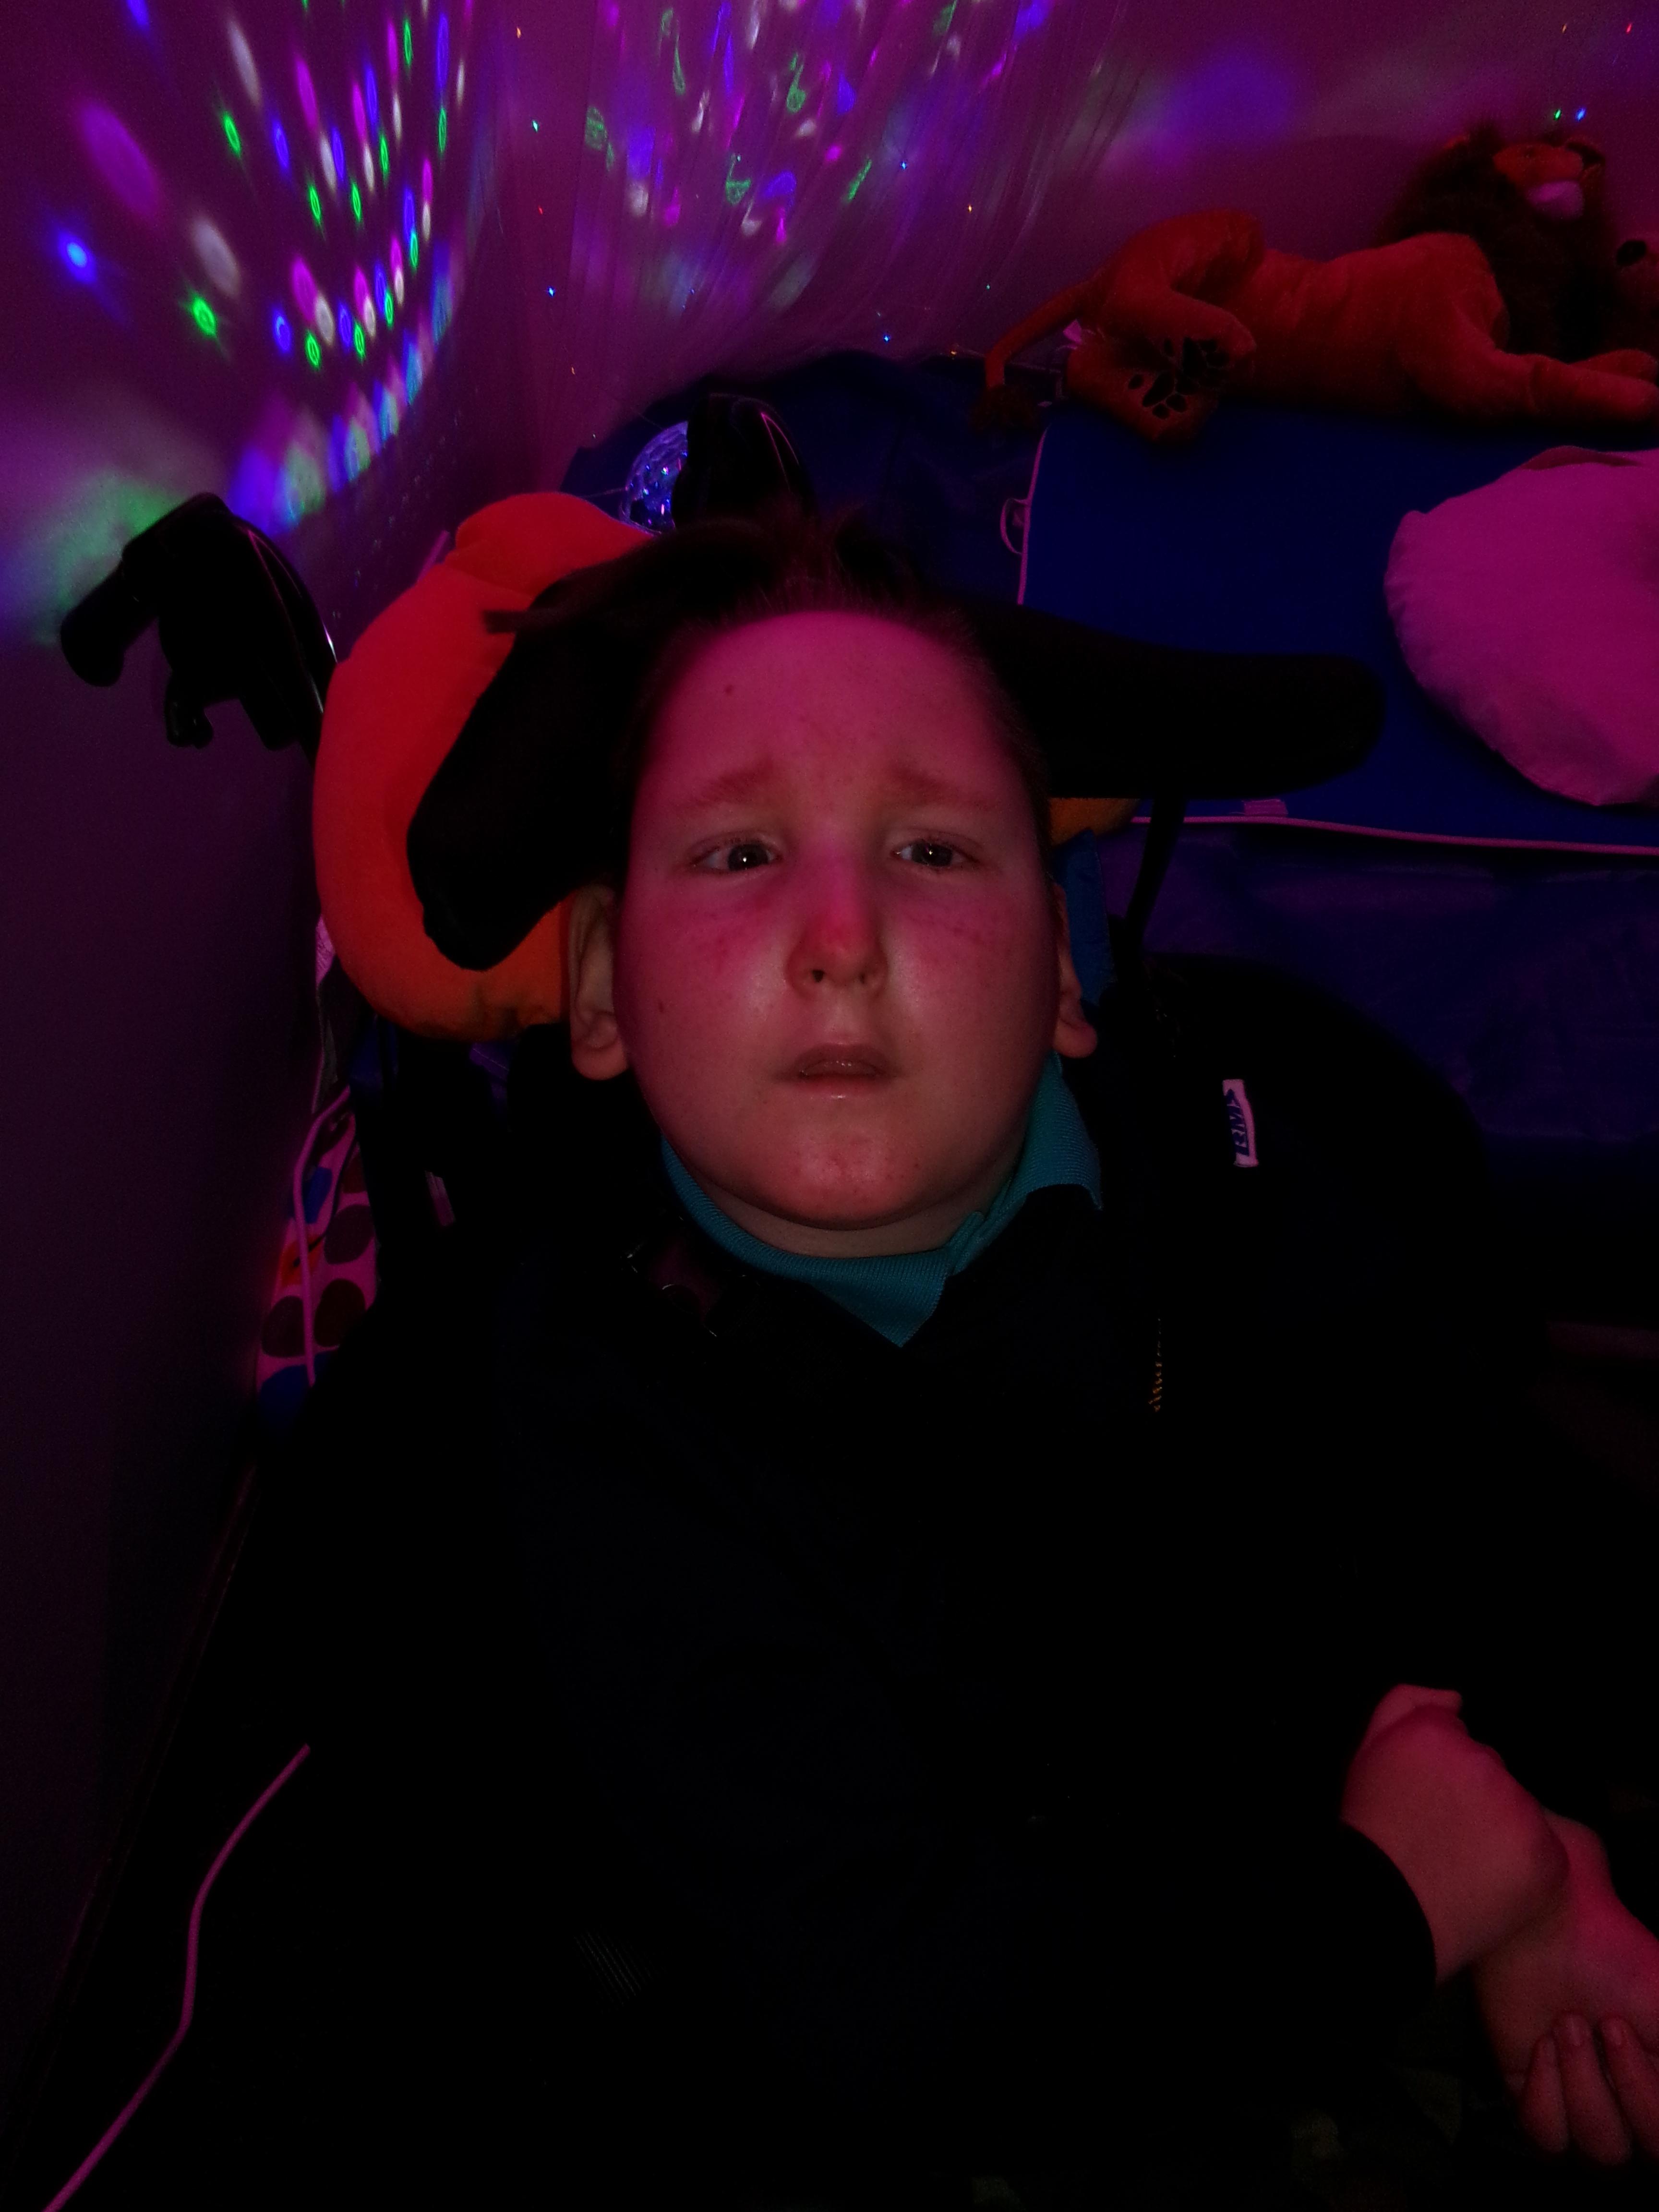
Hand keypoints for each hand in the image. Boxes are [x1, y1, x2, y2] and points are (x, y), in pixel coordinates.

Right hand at [1339, 1685, 1567, 1981]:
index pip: (1461, 1743)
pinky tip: (1490, 1886)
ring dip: (1503, 1833)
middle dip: (1475, 1802)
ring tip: (1465, 1868)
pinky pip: (1546, 1853)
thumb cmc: (1374, 1833)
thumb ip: (1406, 1705)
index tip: (1426, 1809)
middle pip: (1494, 1774)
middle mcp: (1482, 1761)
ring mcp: (1517, 1807)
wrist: (1385, 1914)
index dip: (1443, 1780)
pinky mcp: (1544, 1854)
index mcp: (1436, 1733)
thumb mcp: (1369, 1753)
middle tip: (1443, 1841)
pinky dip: (1526, 1870)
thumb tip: (1458, 1698)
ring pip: (1521, 1811)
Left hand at [1474, 1813, 1658, 2164]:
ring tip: (1566, 2024)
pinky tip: (1541, 2045)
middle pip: (1626, 2152)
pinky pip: (1543, 2133)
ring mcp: (1576, 2093)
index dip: (1644, 2097)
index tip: (1623, 2029)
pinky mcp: (1530, 2087)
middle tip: (1603, 2025)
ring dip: (1580, 2083)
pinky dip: (1544, 2091)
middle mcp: (1621, 2095)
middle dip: (1618, 2086)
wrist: (1545, 1922)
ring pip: (1591, 2148)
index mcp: (1656, 2077)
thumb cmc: (1613, 1951)